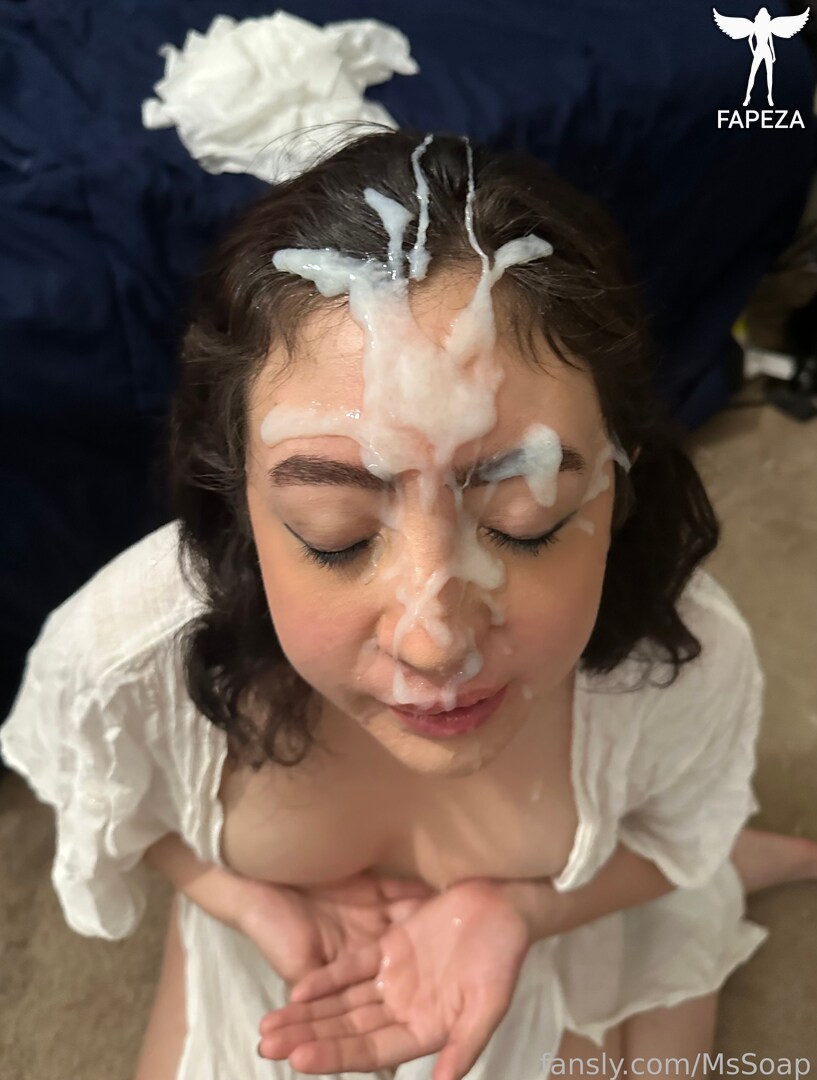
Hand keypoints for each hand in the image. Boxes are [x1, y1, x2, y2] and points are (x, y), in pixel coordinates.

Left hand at [257, 878, 530, 1079]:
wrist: (505, 905)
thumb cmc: (503, 956)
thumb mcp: (489, 1003)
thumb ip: (464, 1044)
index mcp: (425, 1031)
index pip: (371, 1052)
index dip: (335, 1057)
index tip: (298, 1061)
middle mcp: (403, 1010)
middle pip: (347, 1031)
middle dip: (307, 1039)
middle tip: (265, 1046)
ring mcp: (393, 980)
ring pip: (342, 1003)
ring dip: (307, 1014)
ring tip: (268, 1027)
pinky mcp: (389, 948)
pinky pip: (350, 968)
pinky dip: (324, 979)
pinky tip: (296, 990)